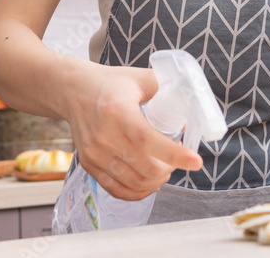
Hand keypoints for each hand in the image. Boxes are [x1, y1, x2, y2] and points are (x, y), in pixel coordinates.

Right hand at [61, 63, 202, 200]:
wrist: (74, 90)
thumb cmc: (111, 83)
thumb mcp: (140, 77)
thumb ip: (167, 87)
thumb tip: (193, 106)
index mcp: (117, 110)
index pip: (147, 139)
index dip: (173, 154)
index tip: (195, 160)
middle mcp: (103, 135)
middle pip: (144, 167)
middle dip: (170, 168)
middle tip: (179, 160)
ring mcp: (94, 153)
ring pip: (134, 182)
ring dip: (157, 180)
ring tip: (165, 169)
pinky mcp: (88, 164)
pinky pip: (117, 189)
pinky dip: (138, 191)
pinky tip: (150, 182)